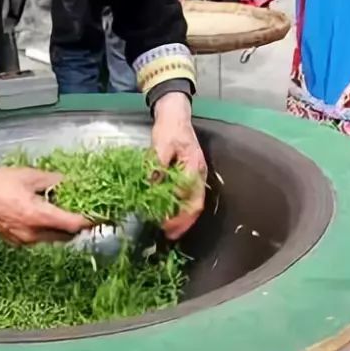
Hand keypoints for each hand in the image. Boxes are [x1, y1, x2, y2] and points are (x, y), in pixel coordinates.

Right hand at [0, 167, 91, 244]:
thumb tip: (75, 182)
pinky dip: (49, 229)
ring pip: (54, 239)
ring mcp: (24, 241)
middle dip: (79, 225)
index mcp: (38, 216)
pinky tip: (46, 214)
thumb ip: (55, 181)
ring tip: (66, 210)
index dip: (91, 220)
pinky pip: (41, 238)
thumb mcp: (30, 176)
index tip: (103, 215)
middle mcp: (33, 234)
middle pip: (67, 235)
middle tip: (86, 210)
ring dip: (64, 227)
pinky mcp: (16, 242)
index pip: (74, 224)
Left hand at [150, 91, 205, 239]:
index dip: (178, 215)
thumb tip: (150, 188)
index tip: (165, 225)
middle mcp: (199, 174)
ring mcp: (196, 174)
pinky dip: (180, 207)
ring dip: (183, 218)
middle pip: (196, 205)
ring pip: (193, 202)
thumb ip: (157, 167)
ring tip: (169, 230)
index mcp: (194, 168)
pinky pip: (188, 195)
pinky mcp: (189, 173)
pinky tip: (169, 213)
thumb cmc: (169, 128)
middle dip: (184, 223)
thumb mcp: (160, 146)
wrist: (174, 114)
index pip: (190, 199)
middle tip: (169, 236)